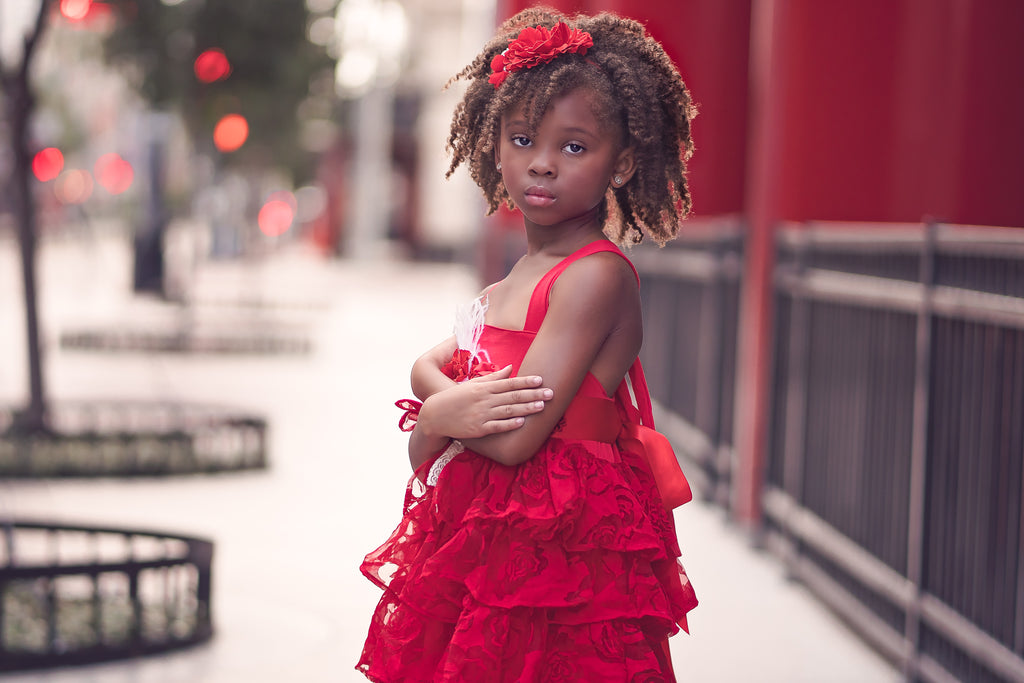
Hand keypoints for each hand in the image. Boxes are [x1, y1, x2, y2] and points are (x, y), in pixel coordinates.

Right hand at [416, 365, 552, 439]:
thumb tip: (511, 368)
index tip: (541, 379)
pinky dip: (510, 424)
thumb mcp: (473, 384)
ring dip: (526, 408)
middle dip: (533, 394)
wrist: (435, 415)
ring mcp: (482, 415)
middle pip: (513, 396)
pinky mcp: (478, 429)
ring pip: (508, 411)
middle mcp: (484, 400)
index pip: (509, 383)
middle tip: (551, 393)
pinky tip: (522, 422)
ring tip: (542, 406)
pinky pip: (497, 426)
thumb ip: (493, 378)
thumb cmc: (455, 397)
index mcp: (484, 388)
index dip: (526, 381)